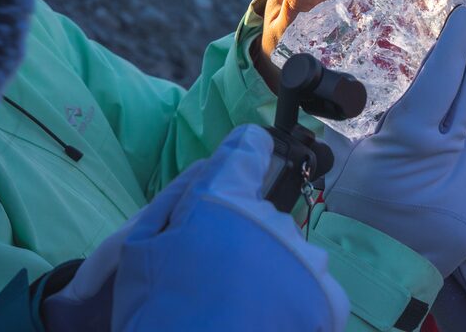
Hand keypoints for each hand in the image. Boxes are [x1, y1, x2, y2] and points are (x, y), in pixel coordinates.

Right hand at [42, 125, 347, 331]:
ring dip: (270, 266)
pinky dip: (295, 297)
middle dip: (242, 234)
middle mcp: (271, 219)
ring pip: (287, 249)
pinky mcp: (327, 296)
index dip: (242, 154)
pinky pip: (311, 283)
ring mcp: (305, 258)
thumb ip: (173, 199)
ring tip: (241, 303)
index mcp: (224, 200)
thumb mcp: (138, 251)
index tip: (245, 158)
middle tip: (216, 275)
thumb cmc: (159, 313)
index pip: (247, 150)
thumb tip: (206, 167)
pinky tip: (266, 318)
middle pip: (261, 213)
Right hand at [322, 6, 465, 275]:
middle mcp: (452, 151)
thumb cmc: (359, 210)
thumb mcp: (368, 154)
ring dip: (449, 148)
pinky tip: (437, 200)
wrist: (379, 270)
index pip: (442, 74)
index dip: (456, 41)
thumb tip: (428, 109)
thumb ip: (404, 127)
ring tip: (419, 184)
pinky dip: (459, 178)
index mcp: (413, 135)